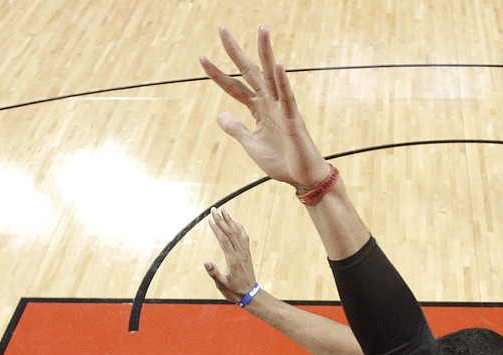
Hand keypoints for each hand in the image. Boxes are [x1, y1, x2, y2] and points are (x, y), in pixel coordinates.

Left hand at [200, 25, 330, 190]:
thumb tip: (219, 116)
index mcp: (258, 109)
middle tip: (222, 29)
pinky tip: (277, 65)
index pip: (234, 87)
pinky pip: (287, 97)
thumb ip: (236, 129)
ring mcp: (281, 108)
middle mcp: (269, 102)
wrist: (301, 177)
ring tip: (262, 29)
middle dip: (235, 52)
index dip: (218, 74)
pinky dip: (282, 81)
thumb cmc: (280, 161)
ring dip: (266, 53)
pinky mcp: (293, 118)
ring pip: (271, 76)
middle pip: (249, 72)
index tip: (202, 58)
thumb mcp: (250, 144)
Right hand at [204, 207, 258, 302]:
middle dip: (221, 220)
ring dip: (230, 220)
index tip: (210, 219)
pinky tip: (235, 222)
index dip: (217, 229)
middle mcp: (240, 253)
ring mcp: (244, 252)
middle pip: (230, 232)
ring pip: (238, 232)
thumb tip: (205, 262)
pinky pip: (243, 236)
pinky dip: (239, 227)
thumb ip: (214, 273)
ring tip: (224, 210)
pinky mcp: (247, 253)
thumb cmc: (233, 290)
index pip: (224, 240)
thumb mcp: (221, 284)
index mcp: (232, 259)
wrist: (249, 294)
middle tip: (213, 209)